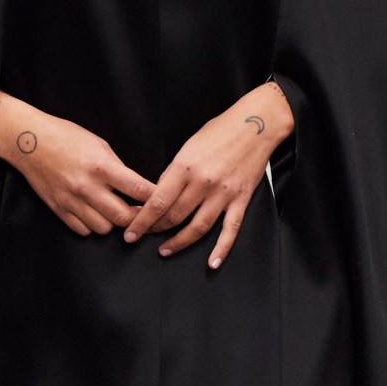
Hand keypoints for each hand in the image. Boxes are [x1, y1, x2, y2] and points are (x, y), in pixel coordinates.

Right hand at [0, 91, 155, 237]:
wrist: (28, 141)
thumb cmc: (66, 137)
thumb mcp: (99, 144)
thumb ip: (118, 168)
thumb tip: (137, 187)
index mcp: (101, 167)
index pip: (139, 190)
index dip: (155, 198)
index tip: (162, 200)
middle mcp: (87, 187)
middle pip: (123, 217)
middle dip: (137, 217)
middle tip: (142, 213)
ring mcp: (71, 201)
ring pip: (104, 228)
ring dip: (114, 223)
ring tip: (115, 212)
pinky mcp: (59, 209)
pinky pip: (83, 230)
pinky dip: (93, 226)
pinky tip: (95, 214)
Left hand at [123, 80, 294, 269]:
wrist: (256, 123)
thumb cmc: (219, 130)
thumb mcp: (188, 145)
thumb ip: (174, 171)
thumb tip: (159, 193)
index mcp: (185, 167)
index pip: (157, 201)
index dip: (141, 220)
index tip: (130, 232)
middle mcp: (203, 183)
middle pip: (174, 216)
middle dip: (155, 230)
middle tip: (143, 238)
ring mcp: (223, 193)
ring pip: (197, 228)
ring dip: (179, 242)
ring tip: (166, 250)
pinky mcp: (241, 199)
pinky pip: (230, 230)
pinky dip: (221, 249)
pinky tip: (211, 263)